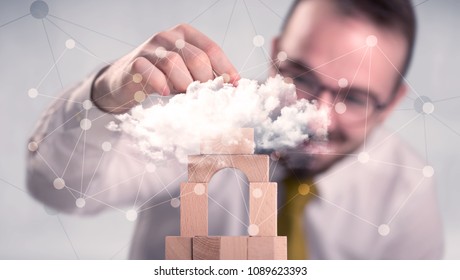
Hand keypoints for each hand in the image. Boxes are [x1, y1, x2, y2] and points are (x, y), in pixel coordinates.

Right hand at [91, 24, 239, 113]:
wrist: (126, 82)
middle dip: (203, 81)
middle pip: (196, 58)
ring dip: (183, 84)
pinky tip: (165, 93)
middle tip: (200, 95)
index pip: (211, 49)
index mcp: (185, 34)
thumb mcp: (186, 71)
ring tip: (181, 94)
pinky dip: (161, 84)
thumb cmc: (163, 77)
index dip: (226, 69)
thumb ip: (206, 73)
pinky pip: (151, 71)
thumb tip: (233, 85)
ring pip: (174, 63)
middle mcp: (168, 36)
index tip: (234, 86)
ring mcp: (150, 48)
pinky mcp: (134, 62)